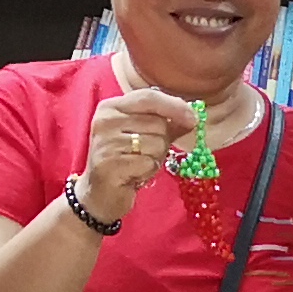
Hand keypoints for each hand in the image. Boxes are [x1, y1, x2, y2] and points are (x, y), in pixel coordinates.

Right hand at [78, 85, 186, 226]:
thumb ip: (165, 123)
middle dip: (162, 141)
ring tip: (137, 165)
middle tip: (146, 154)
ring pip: (156, 144)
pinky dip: (148, 171)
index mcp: (112, 107)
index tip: (193, 119)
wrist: (99, 194)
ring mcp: (106, 142)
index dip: (174, 105)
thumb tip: (192, 116)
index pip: (149, 97)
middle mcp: (106, 120)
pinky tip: (133, 175)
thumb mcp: (144, 136)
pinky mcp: (110, 164)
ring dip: (155, 158)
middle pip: (157, 123)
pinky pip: (148, 163)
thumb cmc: (125, 162)